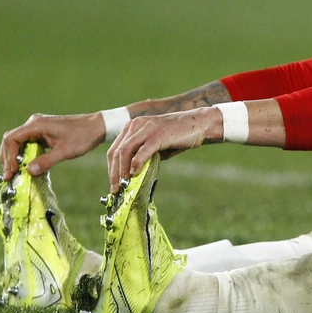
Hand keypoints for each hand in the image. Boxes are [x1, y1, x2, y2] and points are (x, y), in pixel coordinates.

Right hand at [0, 112, 104, 178]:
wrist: (97, 127)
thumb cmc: (83, 137)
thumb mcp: (65, 151)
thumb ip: (47, 161)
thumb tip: (29, 171)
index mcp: (37, 125)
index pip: (11, 139)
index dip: (8, 156)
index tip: (12, 171)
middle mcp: (34, 123)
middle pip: (10, 140)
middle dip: (8, 158)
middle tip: (10, 175)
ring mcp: (37, 127)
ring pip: (17, 142)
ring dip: (14, 157)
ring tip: (14, 173)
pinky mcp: (42, 132)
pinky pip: (26, 143)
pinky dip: (23, 155)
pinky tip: (24, 166)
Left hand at [106, 108, 222, 190]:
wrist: (199, 123)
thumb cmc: (179, 135)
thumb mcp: (157, 144)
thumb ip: (144, 155)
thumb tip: (134, 174)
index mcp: (133, 126)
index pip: (114, 149)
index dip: (111, 168)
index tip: (114, 183)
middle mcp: (136, 125)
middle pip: (116, 151)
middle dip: (114, 172)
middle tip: (115, 189)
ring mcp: (146, 129)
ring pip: (125, 151)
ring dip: (122, 171)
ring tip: (123, 185)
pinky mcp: (157, 135)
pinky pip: (142, 151)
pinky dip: (136, 164)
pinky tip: (134, 174)